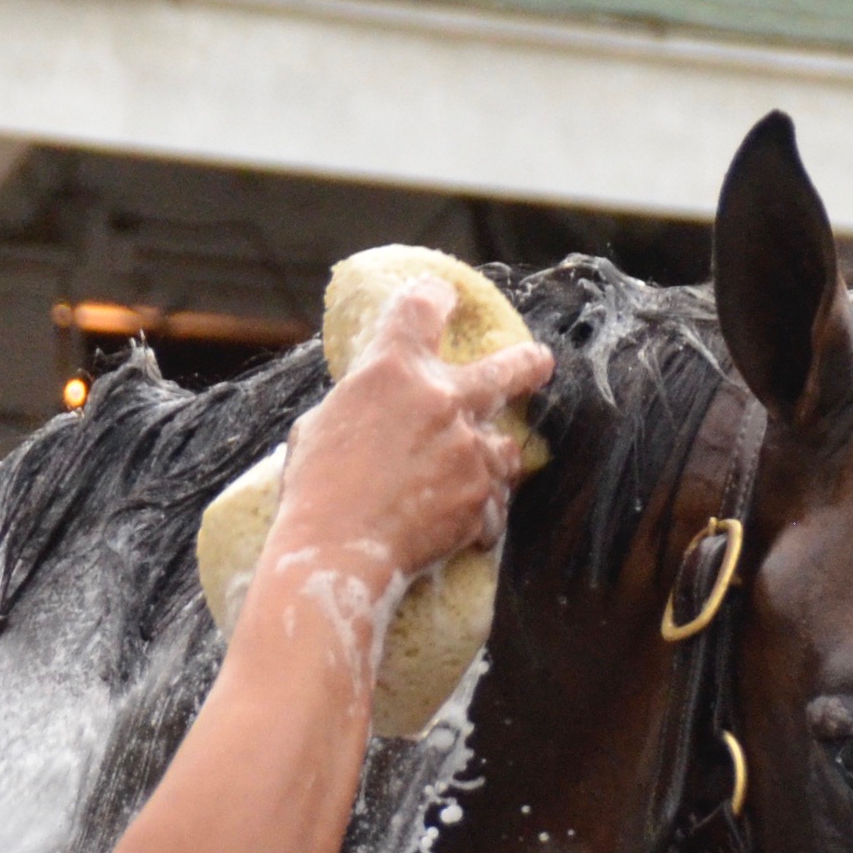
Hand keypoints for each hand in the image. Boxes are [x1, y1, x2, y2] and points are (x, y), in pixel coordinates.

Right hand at [275, 281, 551, 581]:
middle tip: (539, 364)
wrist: (335, 553)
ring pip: (505, 447)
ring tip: (480, 473)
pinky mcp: (480, 497)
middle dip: (528, 365)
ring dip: (492, 457)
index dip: (435, 299)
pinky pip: (494, 504)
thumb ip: (358, 406)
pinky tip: (461, 527)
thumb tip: (370, 411)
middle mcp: (441, 398)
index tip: (444, 301)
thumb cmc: (313, 492)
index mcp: (393, 369)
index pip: (423, 307)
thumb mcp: (319, 427)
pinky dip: (479, 515)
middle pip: (508, 367)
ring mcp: (468, 448)